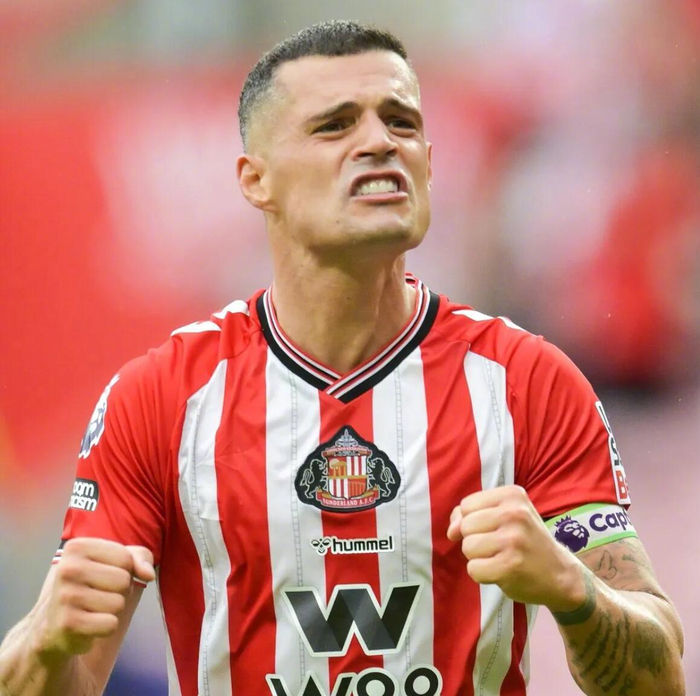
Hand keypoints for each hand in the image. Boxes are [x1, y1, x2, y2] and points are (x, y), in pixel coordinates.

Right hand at [34, 538, 154, 657]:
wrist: (55, 622)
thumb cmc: (93, 583)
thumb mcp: (117, 560)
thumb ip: (140, 558)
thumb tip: (149, 574)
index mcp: (77, 547)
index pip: (126, 558)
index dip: (125, 570)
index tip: (105, 574)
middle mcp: (67, 568)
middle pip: (123, 580)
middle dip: (120, 591)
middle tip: (99, 594)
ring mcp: (65, 596)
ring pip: (119, 603)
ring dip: (112, 609)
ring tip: (93, 608)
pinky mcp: (68, 623)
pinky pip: (110, 624)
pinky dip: (106, 627)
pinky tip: (89, 624)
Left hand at [447, 486, 585, 610]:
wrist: (561, 574)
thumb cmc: (527, 541)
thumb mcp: (506, 515)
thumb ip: (473, 513)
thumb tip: (451, 530)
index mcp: (513, 495)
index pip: (467, 505)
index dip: (471, 521)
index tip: (492, 529)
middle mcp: (514, 513)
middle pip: (465, 526)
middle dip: (475, 540)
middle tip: (499, 546)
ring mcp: (513, 540)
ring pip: (467, 547)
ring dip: (478, 558)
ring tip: (501, 558)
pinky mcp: (510, 566)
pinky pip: (473, 569)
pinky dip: (483, 575)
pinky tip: (502, 572)